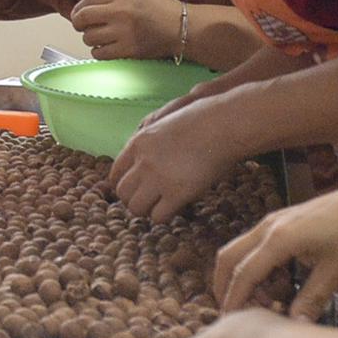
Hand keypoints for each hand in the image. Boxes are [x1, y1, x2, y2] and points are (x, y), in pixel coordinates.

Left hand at [69, 0, 185, 59]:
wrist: (183, 27)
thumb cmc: (161, 10)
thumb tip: (85, 9)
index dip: (78, 9)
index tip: (77, 15)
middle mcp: (120, 11)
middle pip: (82, 18)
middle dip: (78, 24)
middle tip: (82, 28)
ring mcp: (123, 32)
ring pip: (89, 38)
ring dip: (91, 39)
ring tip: (101, 38)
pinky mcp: (128, 50)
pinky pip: (99, 54)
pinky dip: (99, 52)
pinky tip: (106, 48)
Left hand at [106, 100, 248, 224]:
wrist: (222, 125)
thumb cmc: (202, 121)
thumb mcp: (165, 124)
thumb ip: (151, 143)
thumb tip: (146, 159)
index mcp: (138, 143)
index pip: (115, 173)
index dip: (124, 184)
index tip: (135, 189)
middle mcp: (143, 162)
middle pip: (122, 193)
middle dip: (133, 199)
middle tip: (149, 200)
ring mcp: (158, 178)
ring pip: (136, 208)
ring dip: (147, 211)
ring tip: (161, 206)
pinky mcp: (177, 193)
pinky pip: (158, 216)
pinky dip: (164, 216)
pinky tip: (176, 208)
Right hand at [215, 183, 337, 321]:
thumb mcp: (337, 272)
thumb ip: (312, 300)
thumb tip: (295, 327)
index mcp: (280, 237)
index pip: (244, 273)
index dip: (235, 299)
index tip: (230, 321)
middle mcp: (269, 226)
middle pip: (229, 257)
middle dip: (225, 286)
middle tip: (234, 312)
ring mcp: (273, 221)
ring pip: (240, 251)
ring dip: (244, 277)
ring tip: (268, 300)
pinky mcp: (281, 221)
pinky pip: (256, 246)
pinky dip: (257, 267)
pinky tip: (280, 283)